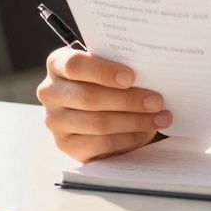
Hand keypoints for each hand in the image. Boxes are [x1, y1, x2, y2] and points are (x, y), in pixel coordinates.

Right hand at [37, 47, 172, 161]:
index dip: (103, 71)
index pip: (74, 65)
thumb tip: (152, 72)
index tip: (131, 77)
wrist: (99, 108)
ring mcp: (55, 121)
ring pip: (97, 123)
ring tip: (160, 117)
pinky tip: (145, 132)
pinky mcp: (66, 145)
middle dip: (128, 100)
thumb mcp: (110, 68)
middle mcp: (50, 92)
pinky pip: (100, 144)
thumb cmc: (107, 81)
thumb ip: (121, 67)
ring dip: (134, 121)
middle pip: (88, 98)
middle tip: (156, 101)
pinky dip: (127, 138)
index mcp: (58, 65)